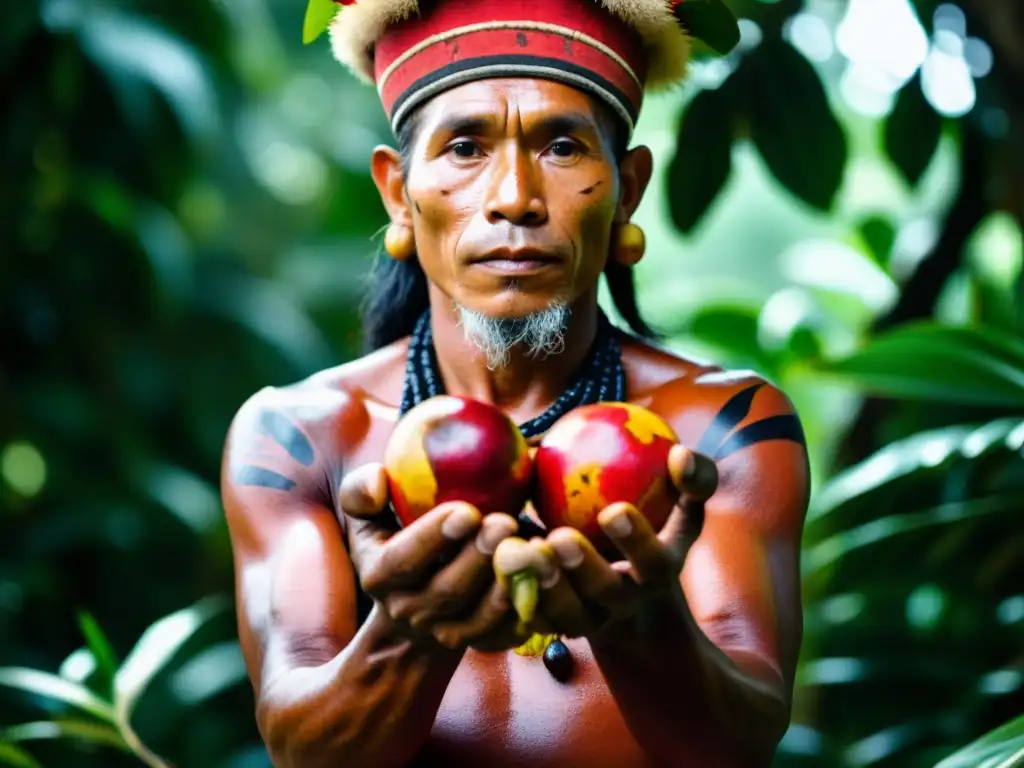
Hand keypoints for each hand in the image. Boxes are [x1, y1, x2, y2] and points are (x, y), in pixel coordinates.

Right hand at [338, 463, 524, 651]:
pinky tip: (545, 577)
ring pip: (479, 617)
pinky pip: (506, 632)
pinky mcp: (481, 642)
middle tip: (505, 523)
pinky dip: (527, 609)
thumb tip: (379, 481)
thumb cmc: (395, 540)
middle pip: (447, 591)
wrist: (414, 604)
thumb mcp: (369, 514)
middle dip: (478, 557)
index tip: (466, 511)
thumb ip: (362, 492)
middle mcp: (410, 611)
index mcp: (379, 576)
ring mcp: (446, 633)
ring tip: (530, 547)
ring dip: (507, 584)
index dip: (432, 538)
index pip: (402, 561)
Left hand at [493, 445, 717, 638]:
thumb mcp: (682, 507)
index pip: (654, 561)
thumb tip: (678, 453)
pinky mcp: (557, 626)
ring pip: (566, 613)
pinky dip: (516, 593)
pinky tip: (496, 559)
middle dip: (584, 568)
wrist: (634, 596)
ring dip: (544, 584)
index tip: (613, 511)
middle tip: (559, 538)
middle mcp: (625, 600)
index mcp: (657, 571)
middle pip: (606, 592)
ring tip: (522, 550)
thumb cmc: (656, 529)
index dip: (636, 540)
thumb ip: (692, 480)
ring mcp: (591, 619)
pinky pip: (535, 616)